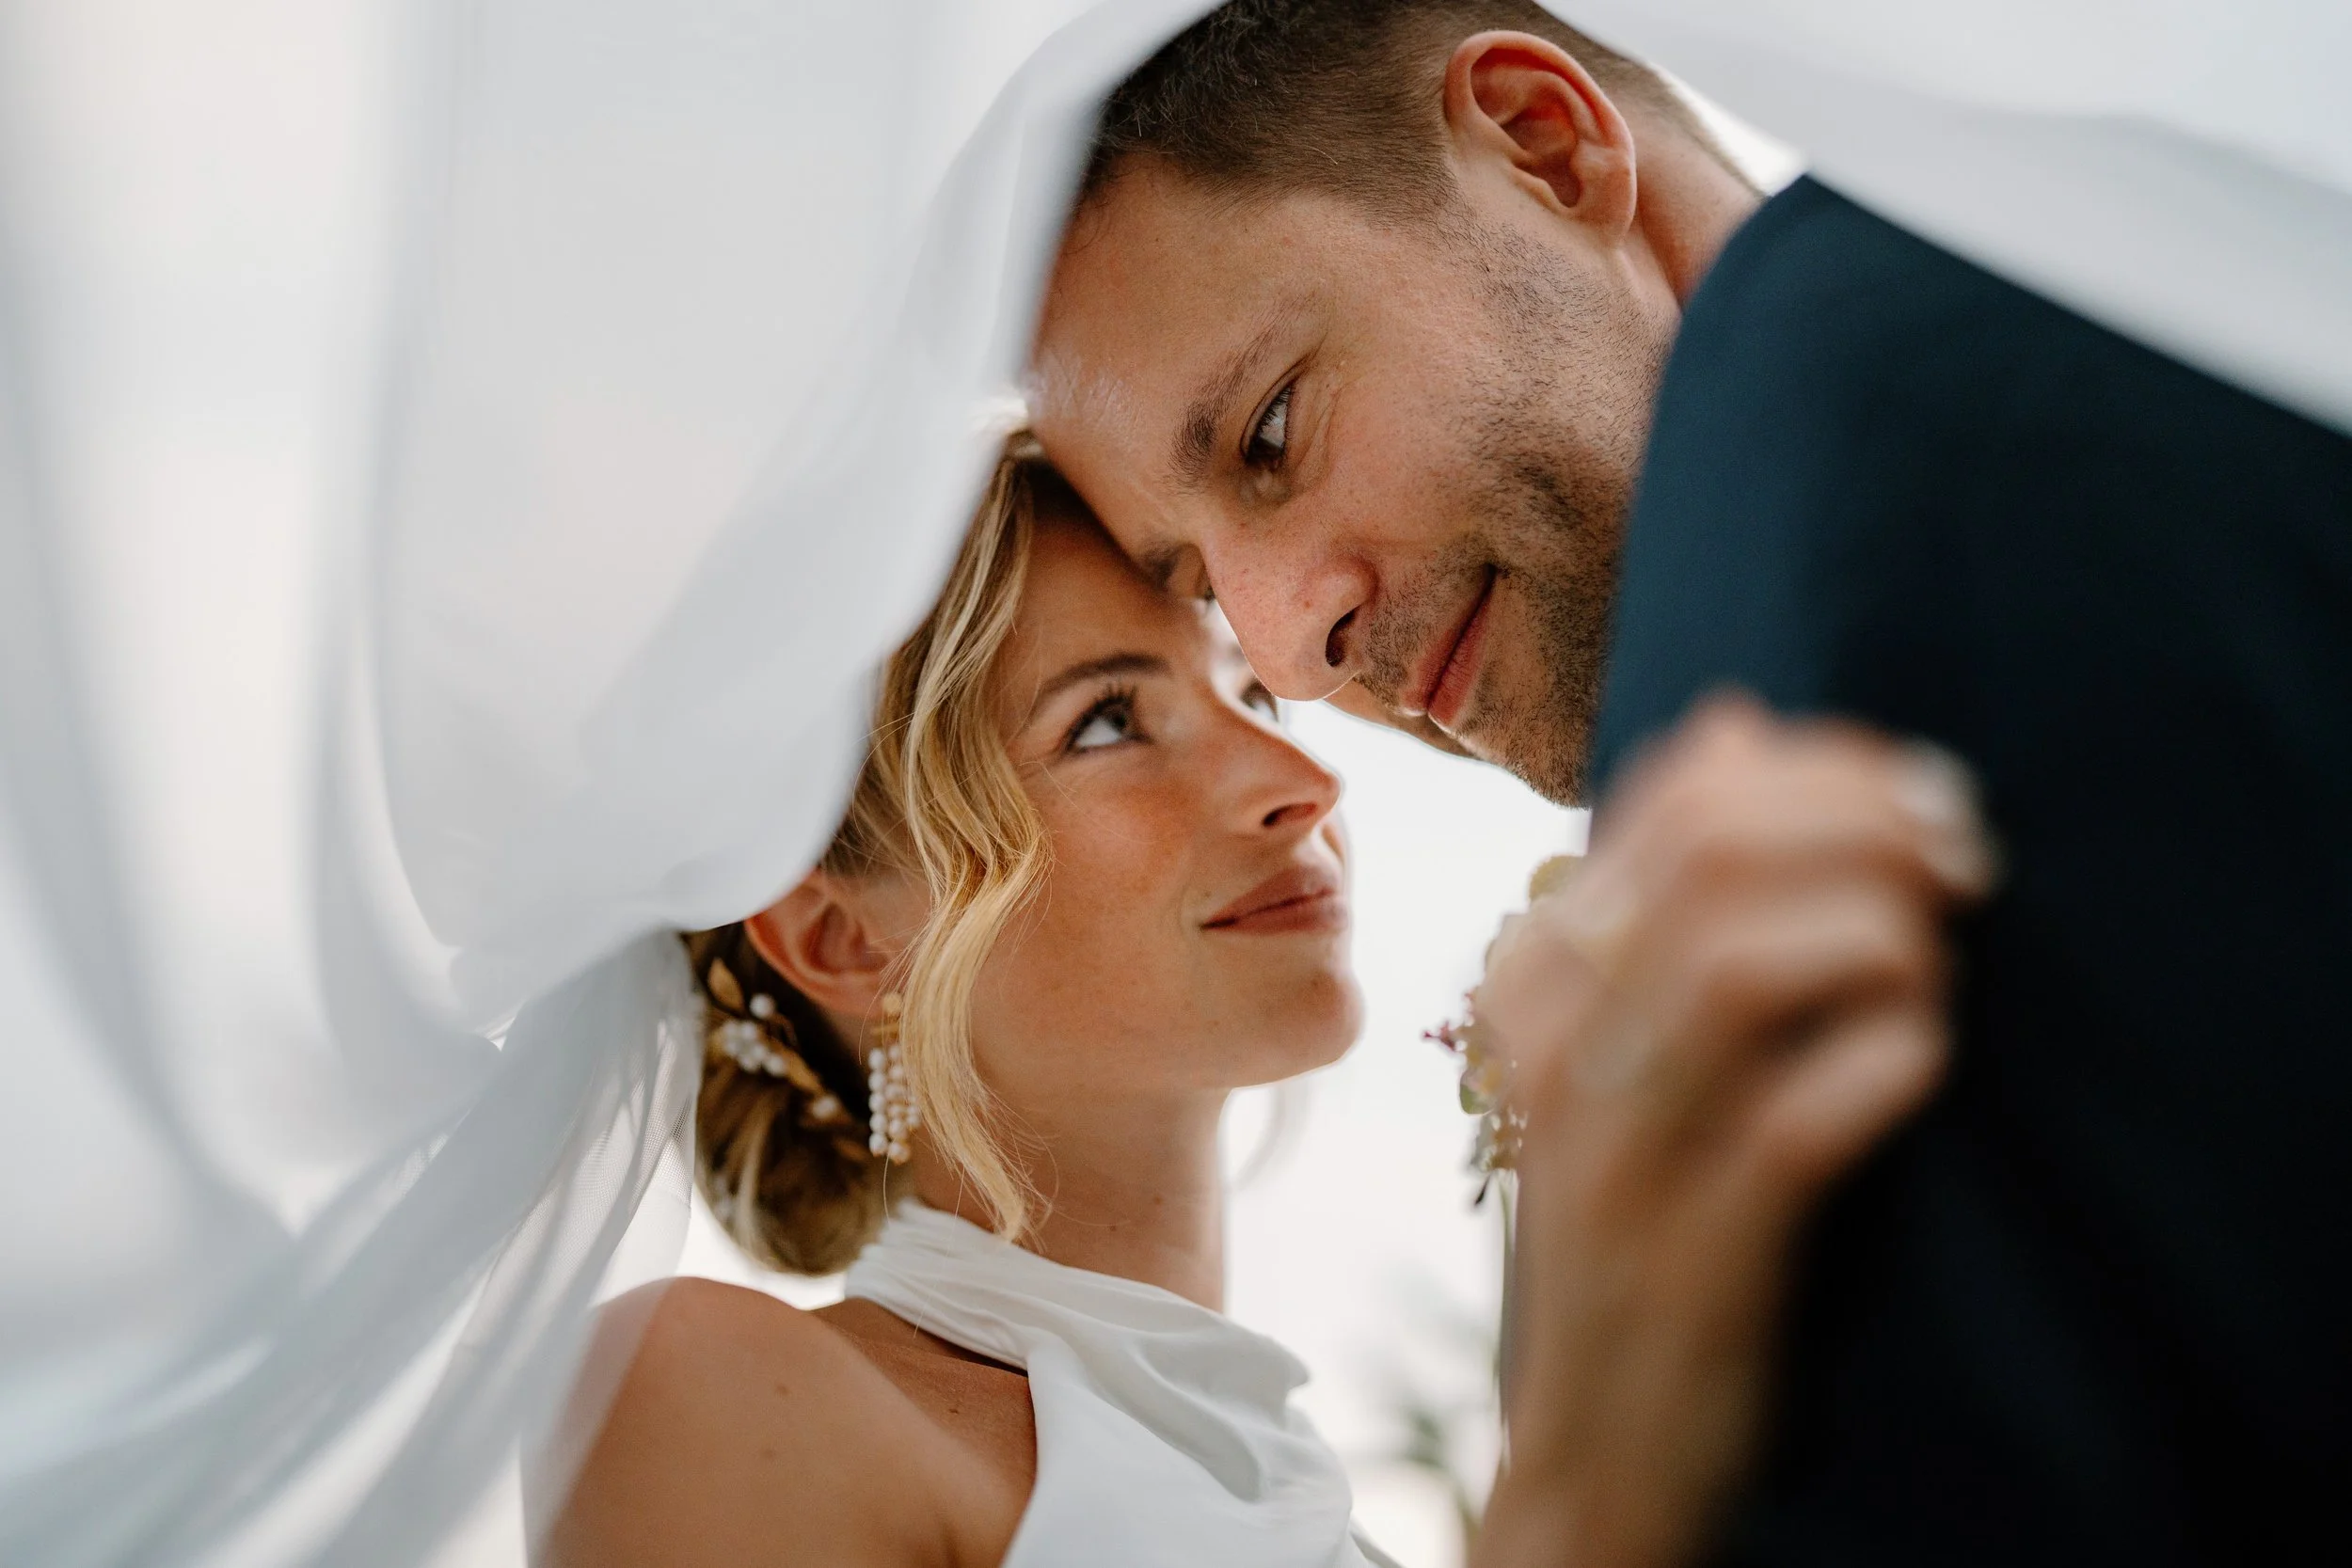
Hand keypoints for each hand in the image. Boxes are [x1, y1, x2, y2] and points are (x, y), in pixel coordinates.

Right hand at [1472, 696, 1996, 1567]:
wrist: (1594, 1439)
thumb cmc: (1643, 1210)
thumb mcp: (1632, 1037)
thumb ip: (1670, 887)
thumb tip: (1733, 723)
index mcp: (1542, 973)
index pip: (1682, 798)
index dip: (1832, 769)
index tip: (1926, 802)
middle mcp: (1556, 1045)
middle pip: (1711, 855)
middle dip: (1872, 828)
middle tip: (1970, 862)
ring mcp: (1611, 1151)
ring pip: (1735, 966)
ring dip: (1880, 941)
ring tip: (1935, 972)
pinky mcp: (1683, 1254)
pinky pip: (1789, 1123)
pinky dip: (1886, 1068)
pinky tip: (1919, 1068)